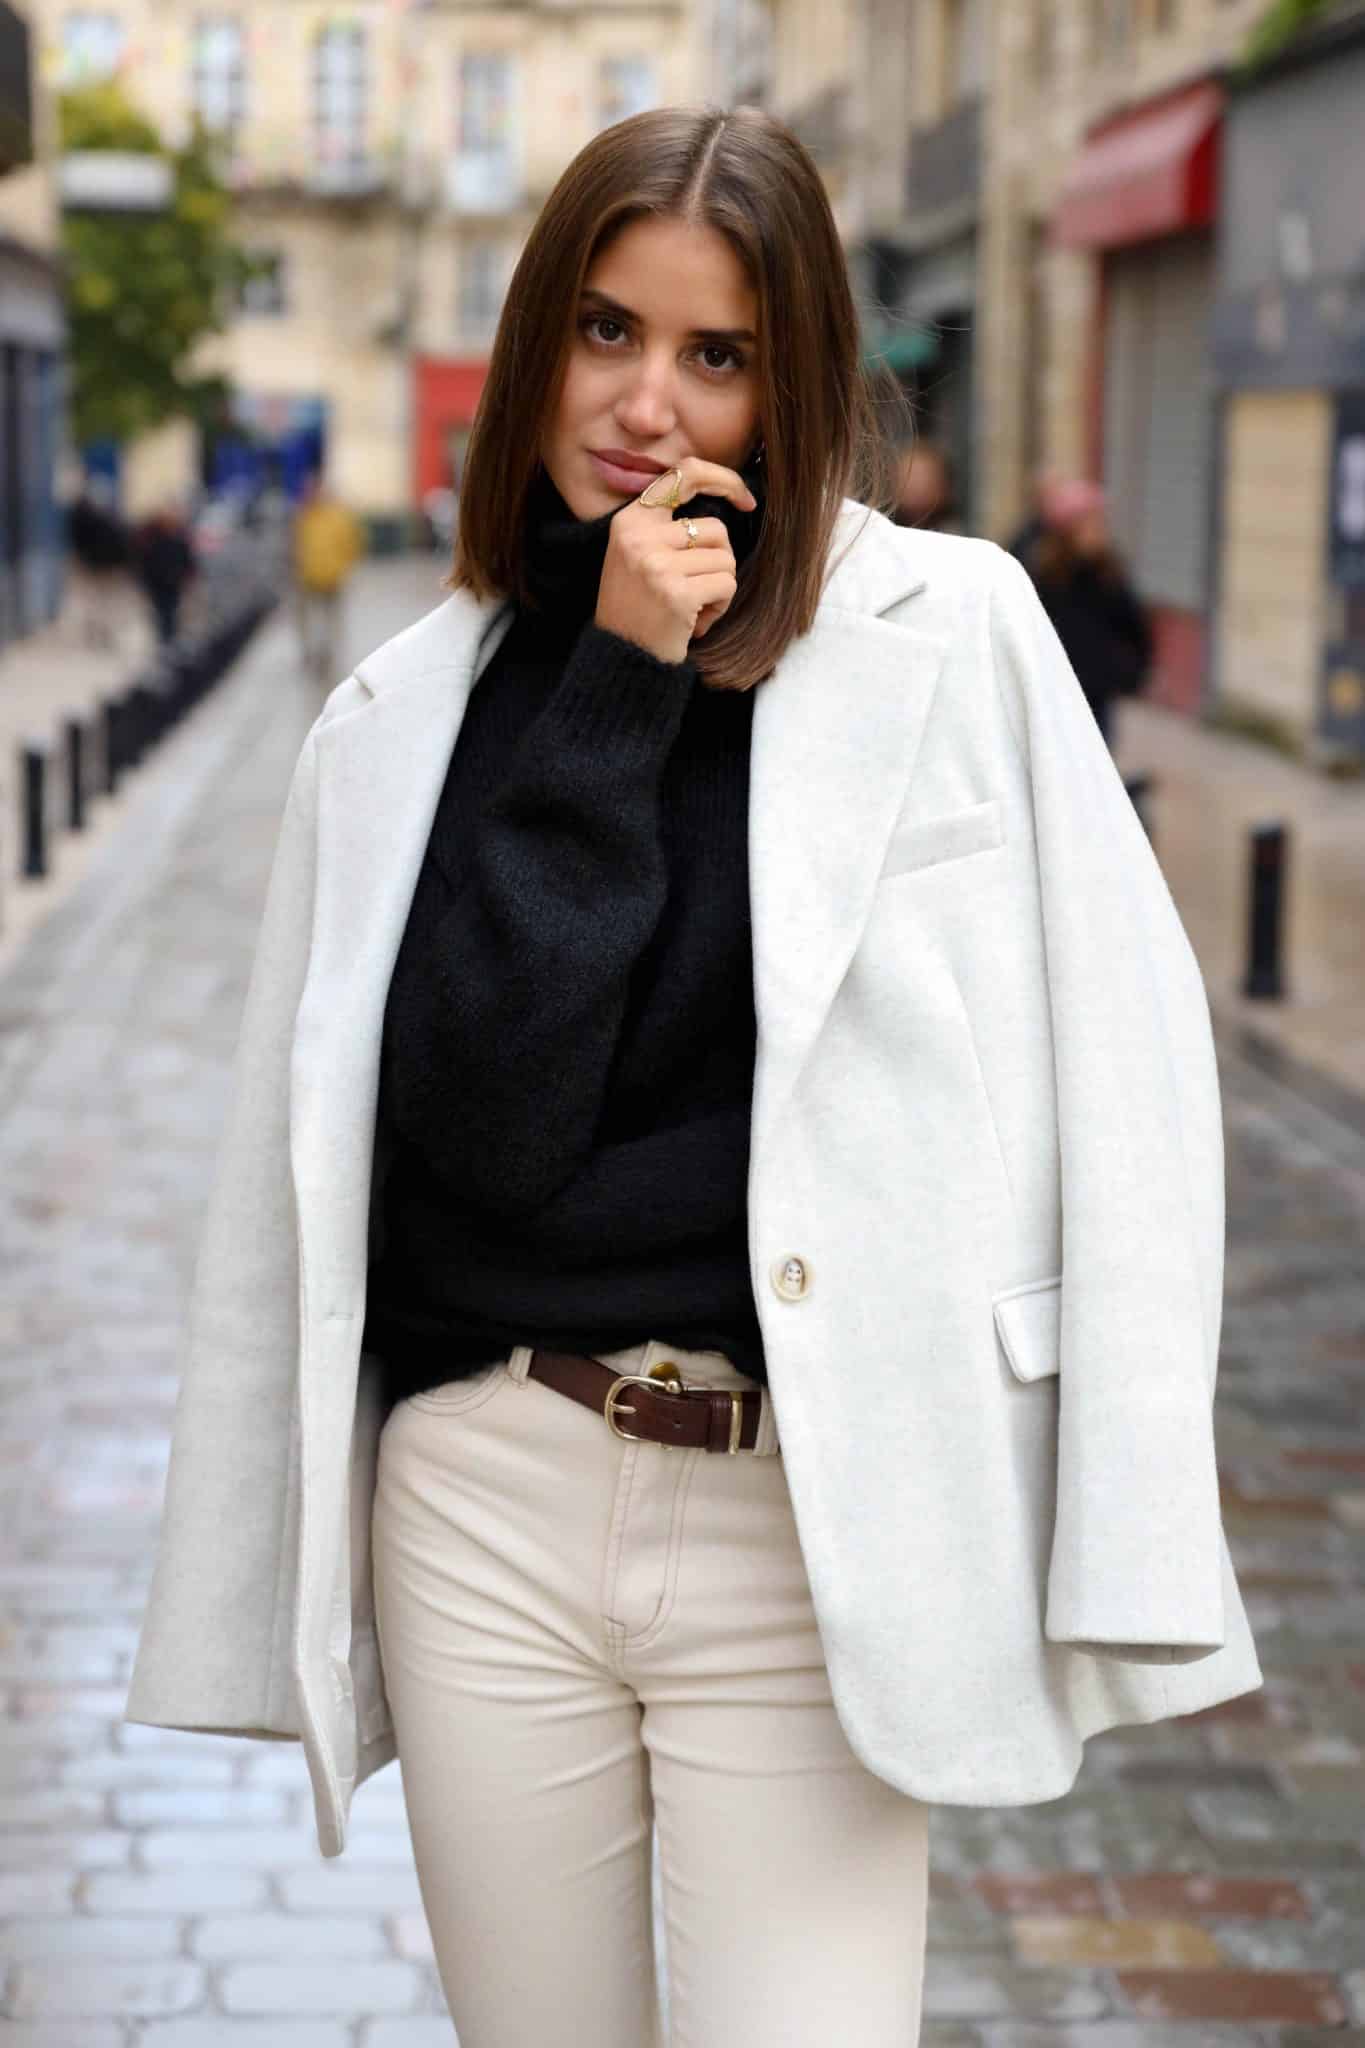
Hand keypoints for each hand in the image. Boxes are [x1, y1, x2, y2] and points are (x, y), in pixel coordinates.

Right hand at [594, 456, 757, 664]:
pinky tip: (695, 623)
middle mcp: (639, 537)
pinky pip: (726, 585)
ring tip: (692, 609)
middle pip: (715, 528)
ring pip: (725, 559)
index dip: (724, 480)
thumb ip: (666, 527)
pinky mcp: (678, 593)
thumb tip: (724, 501)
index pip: (685, 474)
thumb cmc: (637, 609)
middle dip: (718, 561)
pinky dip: (719, 607)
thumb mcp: (636, 556)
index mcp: (630, 521)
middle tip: (697, 588)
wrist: (620, 659)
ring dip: (719, 588)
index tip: (746, 500)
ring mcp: (657, 565)